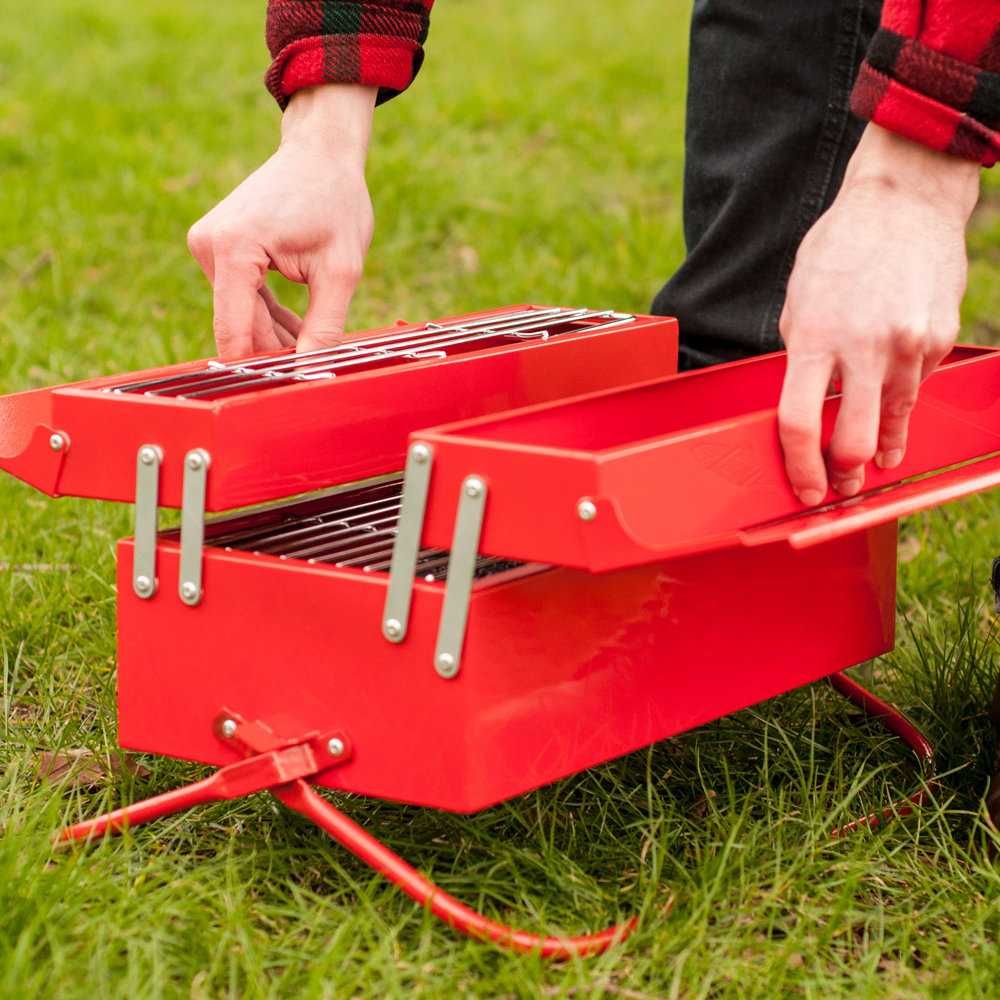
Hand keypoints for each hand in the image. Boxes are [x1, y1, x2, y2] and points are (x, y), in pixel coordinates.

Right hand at [187, 85, 376, 359]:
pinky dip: (270, 316)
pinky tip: (300, 329)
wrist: (320, 151)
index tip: (283, 396)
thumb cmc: (336, 201)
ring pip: (242, 317)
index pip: (236, 333)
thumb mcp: (341, 271)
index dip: (260, 369)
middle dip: (277, 352)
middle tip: (317, 371)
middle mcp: (209, 247)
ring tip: (317, 339)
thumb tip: (309, 375)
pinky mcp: (216, 250)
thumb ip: (325, 328)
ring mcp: (207, 247)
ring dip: (278, 335)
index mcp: (234, 250)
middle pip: (240, 328)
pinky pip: (241, 301)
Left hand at [778, 124, 979, 504]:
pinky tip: (893, 401)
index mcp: (814, 338)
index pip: (798, 422)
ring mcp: (908, 345)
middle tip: (838, 485)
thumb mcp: (798, 302)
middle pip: (853, 441)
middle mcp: (864, 347)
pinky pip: (916, 388)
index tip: (803, 488)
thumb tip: (805, 409)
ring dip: (879, 449)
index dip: (799, 467)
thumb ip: (801, 358)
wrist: (905, 202)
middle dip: (843, 474)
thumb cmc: (840, 250)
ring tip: (873, 460)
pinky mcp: (938, 340)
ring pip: (893, 423)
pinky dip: (901, 401)